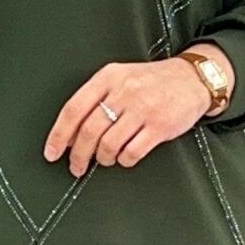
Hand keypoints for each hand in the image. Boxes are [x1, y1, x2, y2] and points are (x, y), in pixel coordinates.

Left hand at [45, 53, 221, 174]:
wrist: (192, 79)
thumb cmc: (152, 81)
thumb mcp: (120, 78)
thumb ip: (95, 101)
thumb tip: (71, 135)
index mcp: (108, 77)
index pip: (74, 109)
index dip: (59, 135)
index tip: (52, 152)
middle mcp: (124, 91)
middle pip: (89, 131)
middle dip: (79, 155)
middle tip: (76, 166)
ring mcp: (143, 109)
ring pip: (109, 144)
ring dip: (103, 158)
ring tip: (106, 158)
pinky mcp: (160, 126)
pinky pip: (132, 153)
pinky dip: (124, 160)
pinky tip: (125, 156)